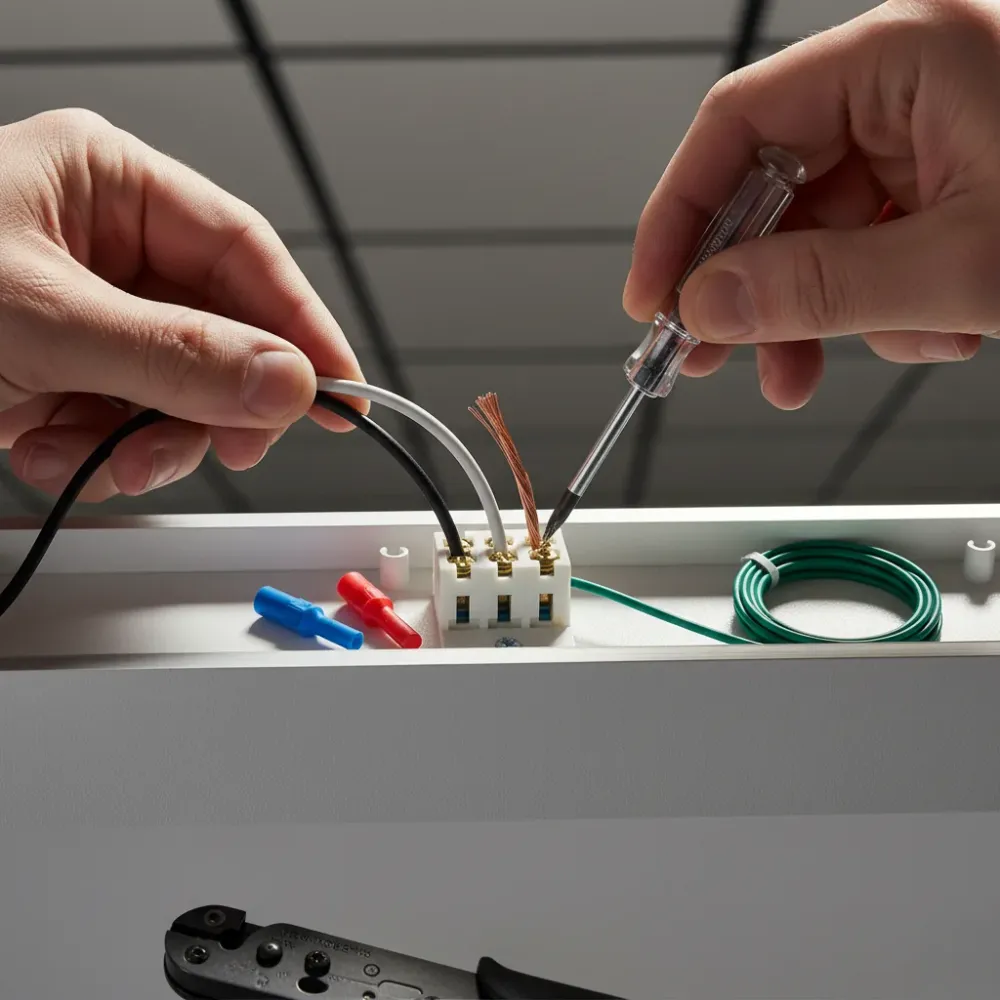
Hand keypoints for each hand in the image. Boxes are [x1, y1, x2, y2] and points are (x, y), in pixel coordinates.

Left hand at [0, 108, 364, 500]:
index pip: (244, 251)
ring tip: (94, 456)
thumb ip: (172, 354)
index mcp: (106, 184)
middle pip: (219, 331)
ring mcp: (85, 314)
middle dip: (212, 402)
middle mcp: (103, 244)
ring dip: (147, 440)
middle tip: (226, 445)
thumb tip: (287, 379)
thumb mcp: (37, 319)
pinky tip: (44, 449)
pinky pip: (124, 420)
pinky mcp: (60, 370)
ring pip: (177, 389)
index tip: (342, 391)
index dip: (301, 326)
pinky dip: (95, 455)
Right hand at [624, 0, 999, 408]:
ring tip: (811, 370)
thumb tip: (707, 306)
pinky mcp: (952, 180)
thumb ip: (818, 287)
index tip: (653, 298)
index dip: (677, 217)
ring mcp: (931, 133)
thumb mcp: (960, 265)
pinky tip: (926, 330)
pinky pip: (872, 247)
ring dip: (814, 313)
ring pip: (818, 231)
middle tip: (710, 356)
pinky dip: (878, 306)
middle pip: (771, 185)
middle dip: (745, 285)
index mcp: (909, 51)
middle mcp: (911, 81)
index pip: (739, 124)